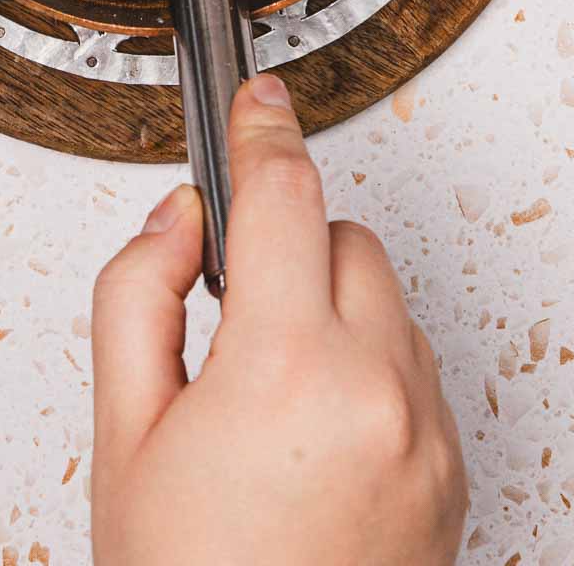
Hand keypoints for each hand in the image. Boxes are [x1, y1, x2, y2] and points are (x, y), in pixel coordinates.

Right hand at [92, 75, 465, 565]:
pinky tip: (312, 433)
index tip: (258, 101)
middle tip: (228, 312)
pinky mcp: (451, 473)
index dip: (263, 132)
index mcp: (287, 368)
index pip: (283, 196)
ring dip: (329, 309)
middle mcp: (378, 392)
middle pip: (343, 237)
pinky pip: (413, 367)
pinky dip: (368, 367)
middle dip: (285, 245)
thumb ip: (136, 297)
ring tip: (266, 397)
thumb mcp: (122, 435)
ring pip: (384, 301)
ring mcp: (425, 436)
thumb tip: (179, 223)